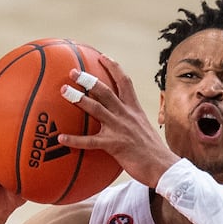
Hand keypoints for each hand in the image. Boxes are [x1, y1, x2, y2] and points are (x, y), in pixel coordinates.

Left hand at [58, 54, 177, 187]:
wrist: (162, 166)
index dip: (113, 67)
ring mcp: (119, 129)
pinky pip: (89, 141)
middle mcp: (126, 114)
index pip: (125, 82)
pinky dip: (74, 140)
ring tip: (63, 91)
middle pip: (105, 91)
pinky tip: (61, 138)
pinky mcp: (114, 145)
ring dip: (78, 98)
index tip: (102, 57)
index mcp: (134, 109)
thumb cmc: (152, 152)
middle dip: (88, 79)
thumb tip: (123, 124)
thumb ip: (132, 122)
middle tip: (72, 72)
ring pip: (96, 108)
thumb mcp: (143, 130)